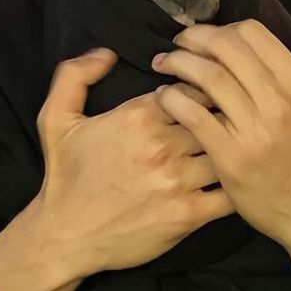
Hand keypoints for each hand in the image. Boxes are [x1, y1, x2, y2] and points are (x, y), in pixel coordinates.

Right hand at [0, 48, 231, 290]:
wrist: (64, 237)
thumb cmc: (64, 175)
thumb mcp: (55, 117)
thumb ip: (75, 74)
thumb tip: (107, 53)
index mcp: (138, 115)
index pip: (190, 88)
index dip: (201, 88)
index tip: (203, 95)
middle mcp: (161, 144)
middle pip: (212, 115)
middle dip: (220, 114)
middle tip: (227, 117)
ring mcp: (177, 180)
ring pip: (224, 148)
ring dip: (231, 146)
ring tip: (234, 145)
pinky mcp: (187, 215)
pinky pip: (228, 193)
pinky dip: (236, 182)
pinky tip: (235, 178)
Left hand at [151, 20, 290, 252]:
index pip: (252, 34)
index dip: (225, 28)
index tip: (211, 37)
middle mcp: (277, 102)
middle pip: (224, 49)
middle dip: (194, 38)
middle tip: (179, 42)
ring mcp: (252, 130)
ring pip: (206, 77)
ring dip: (178, 62)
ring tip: (163, 62)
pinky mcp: (229, 156)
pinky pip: (194, 115)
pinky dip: (173, 98)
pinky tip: (164, 95)